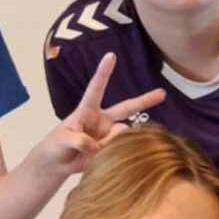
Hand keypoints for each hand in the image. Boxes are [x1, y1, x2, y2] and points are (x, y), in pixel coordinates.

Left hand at [41, 53, 166, 174]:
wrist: (58, 163)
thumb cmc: (56, 145)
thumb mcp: (62, 139)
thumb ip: (78, 140)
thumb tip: (95, 146)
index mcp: (87, 110)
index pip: (96, 88)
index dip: (103, 73)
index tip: (111, 55)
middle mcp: (102, 119)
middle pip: (126, 108)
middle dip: (145, 100)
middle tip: (162, 94)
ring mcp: (109, 134)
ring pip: (122, 135)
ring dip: (111, 144)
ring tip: (92, 152)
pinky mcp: (113, 149)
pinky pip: (121, 149)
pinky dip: (114, 155)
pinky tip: (100, 158)